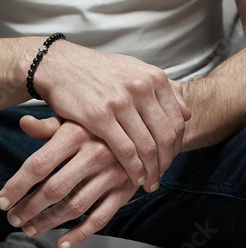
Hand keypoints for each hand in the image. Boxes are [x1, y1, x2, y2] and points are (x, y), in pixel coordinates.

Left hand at [0, 116, 136, 247]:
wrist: (141, 128)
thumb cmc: (99, 125)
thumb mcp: (75, 119)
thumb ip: (48, 126)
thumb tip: (23, 122)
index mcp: (77, 133)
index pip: (39, 164)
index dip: (17, 185)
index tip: (2, 201)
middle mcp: (95, 153)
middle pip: (54, 189)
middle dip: (29, 208)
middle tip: (13, 218)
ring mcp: (112, 174)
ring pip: (74, 206)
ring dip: (48, 222)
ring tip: (30, 228)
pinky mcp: (124, 191)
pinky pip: (100, 218)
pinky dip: (79, 234)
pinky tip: (62, 242)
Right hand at [35, 41, 190, 191]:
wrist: (61, 65)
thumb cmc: (97, 70)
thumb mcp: (134, 70)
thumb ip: (162, 89)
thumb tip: (187, 112)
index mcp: (153, 77)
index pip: (177, 120)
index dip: (177, 145)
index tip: (170, 158)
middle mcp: (140, 87)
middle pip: (166, 136)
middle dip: (166, 163)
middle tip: (161, 176)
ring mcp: (120, 101)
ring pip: (147, 147)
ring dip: (152, 171)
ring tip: (149, 182)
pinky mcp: (99, 116)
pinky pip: (125, 151)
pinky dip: (133, 169)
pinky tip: (133, 177)